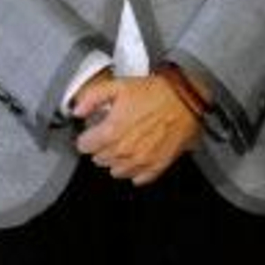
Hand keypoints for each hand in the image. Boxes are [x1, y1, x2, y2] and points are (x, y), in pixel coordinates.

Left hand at [73, 73, 199, 185]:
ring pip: (116, 171)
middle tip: (114, 132)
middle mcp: (124, 150)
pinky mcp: (158, 165)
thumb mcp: (120, 85)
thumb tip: (77, 110)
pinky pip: (139, 178)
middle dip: (103, 146)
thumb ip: (92, 98)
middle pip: (99, 159)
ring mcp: (141, 161)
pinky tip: (140, 154)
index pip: (84, 146)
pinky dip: (137, 170)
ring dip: (118, 159)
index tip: (96, 130)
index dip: (89, 135)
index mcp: (111, 132)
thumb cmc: (157, 91)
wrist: (187, 97)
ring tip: (127, 143)